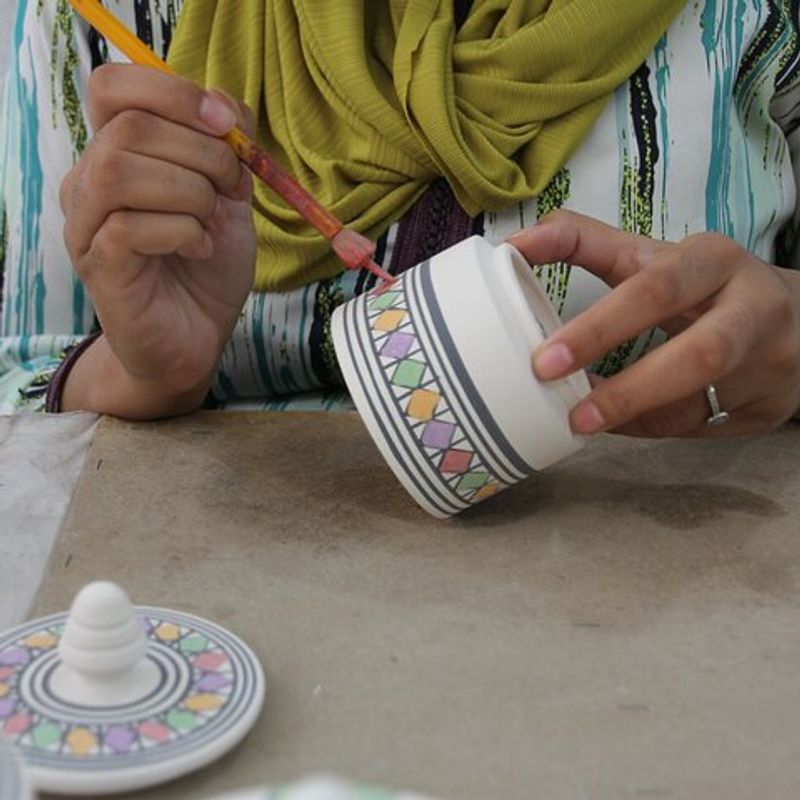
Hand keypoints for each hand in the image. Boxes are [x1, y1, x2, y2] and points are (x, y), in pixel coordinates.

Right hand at [59, 64, 256, 417]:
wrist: (195, 336)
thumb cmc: (206, 265)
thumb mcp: (229, 197)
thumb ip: (227, 149)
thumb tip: (224, 107)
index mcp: (118, 152)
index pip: (114, 86)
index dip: (172, 91)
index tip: (225, 125)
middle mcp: (90, 181)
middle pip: (129, 127)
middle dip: (202, 152)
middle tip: (232, 190)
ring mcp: (86, 224)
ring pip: (120, 171)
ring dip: (189, 192)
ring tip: (212, 222)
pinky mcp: (98, 265)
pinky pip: (131, 227)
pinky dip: (183, 232)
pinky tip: (200, 249)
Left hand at [510, 211, 799, 437]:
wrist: (796, 315)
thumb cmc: (701, 284)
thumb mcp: (651, 255)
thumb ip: (585, 243)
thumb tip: (514, 245)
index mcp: (714, 261)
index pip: (655, 290)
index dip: (599, 327)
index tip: (546, 358)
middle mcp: (754, 309)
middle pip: (697, 355)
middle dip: (628, 390)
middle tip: (572, 413)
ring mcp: (772, 362)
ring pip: (701, 402)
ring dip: (635, 416)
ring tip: (583, 421)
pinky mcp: (772, 405)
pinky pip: (701, 426)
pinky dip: (652, 427)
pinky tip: (620, 424)